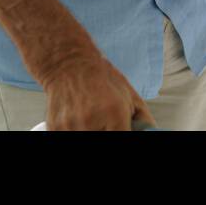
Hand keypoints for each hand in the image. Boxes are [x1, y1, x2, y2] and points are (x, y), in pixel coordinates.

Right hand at [39, 52, 154, 129]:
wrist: (69, 65)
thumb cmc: (103, 79)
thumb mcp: (131, 96)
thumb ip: (143, 121)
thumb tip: (149, 134)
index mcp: (114, 113)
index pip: (123, 138)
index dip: (124, 134)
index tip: (123, 130)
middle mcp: (91, 121)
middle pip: (104, 139)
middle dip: (108, 131)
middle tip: (108, 124)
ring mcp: (71, 127)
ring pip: (88, 139)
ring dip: (93, 131)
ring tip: (94, 120)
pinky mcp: (56, 129)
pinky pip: (69, 137)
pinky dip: (78, 130)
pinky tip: (80, 121)